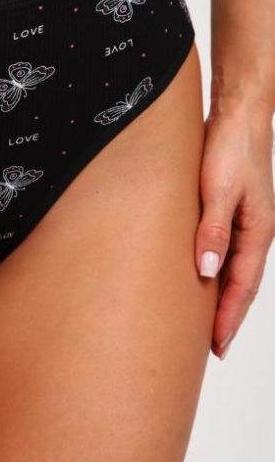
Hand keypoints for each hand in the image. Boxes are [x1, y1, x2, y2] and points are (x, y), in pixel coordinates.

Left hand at [195, 102, 274, 359]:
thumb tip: (207, 271)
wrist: (240, 113)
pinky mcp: (233, 211)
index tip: (216, 348)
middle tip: (212, 349)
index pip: (242, 288)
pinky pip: (227, 252)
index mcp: (258, 233)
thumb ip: (212, 230)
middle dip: (228, 318)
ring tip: (206, 324)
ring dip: (223, 298)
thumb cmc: (230, 147)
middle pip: (242, 286)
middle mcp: (255, 232)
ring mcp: (246, 222)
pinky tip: (203, 279)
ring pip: (235, 271)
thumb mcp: (218, 189)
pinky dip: (218, 273)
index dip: (228, 319)